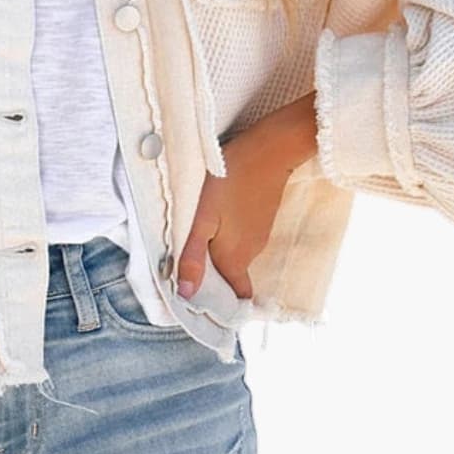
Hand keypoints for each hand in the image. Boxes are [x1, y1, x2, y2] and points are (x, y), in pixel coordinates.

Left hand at [177, 91, 318, 300]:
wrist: (269, 150)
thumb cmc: (230, 181)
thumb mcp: (203, 218)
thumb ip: (193, 256)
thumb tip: (185, 294)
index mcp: (235, 259)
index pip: (234, 298)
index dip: (217, 303)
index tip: (197, 296)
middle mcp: (251, 253)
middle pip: (230, 277)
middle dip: (210, 275)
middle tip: (185, 261)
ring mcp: (259, 235)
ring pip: (234, 256)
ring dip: (216, 252)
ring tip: (195, 237)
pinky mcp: (261, 218)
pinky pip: (241, 239)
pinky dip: (226, 236)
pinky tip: (213, 219)